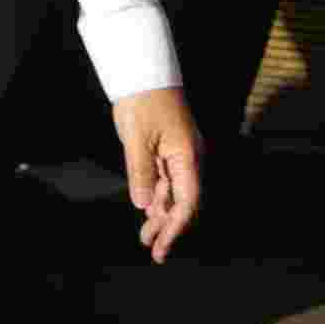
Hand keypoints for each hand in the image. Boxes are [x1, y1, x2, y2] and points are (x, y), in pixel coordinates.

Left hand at [109, 85, 203, 262]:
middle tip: (153, 251)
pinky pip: (166, 180)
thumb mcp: (136, 138)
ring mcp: (179, 155)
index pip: (188, 202)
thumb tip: (142, 206)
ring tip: (145, 238)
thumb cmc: (142, 102)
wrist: (143, 73)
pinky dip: (156, 198)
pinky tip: (147, 211)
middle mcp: (188, 159)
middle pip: (183, 201)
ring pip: (173, 193)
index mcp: (187, 157)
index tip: (162, 246)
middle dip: (168, 227)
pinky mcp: (167, 150)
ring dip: (160, 215)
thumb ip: (140, 171)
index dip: (176, 227)